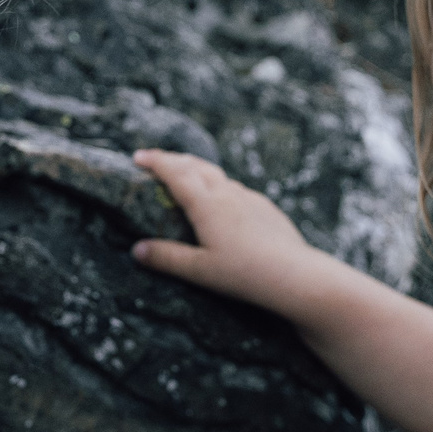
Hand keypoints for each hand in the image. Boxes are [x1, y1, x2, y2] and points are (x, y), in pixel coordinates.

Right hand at [130, 150, 321, 308]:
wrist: (295, 274)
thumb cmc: (245, 274)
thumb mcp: (200, 270)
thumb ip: (168, 258)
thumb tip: (137, 250)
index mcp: (207, 205)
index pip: (176, 174)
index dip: (156, 162)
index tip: (138, 156)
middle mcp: (228, 195)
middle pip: (196, 167)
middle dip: (173, 160)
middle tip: (156, 160)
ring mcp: (249, 199)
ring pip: (218, 176)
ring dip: (197, 170)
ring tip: (185, 175)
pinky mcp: (266, 208)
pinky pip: (237, 190)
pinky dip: (220, 186)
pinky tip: (222, 200)